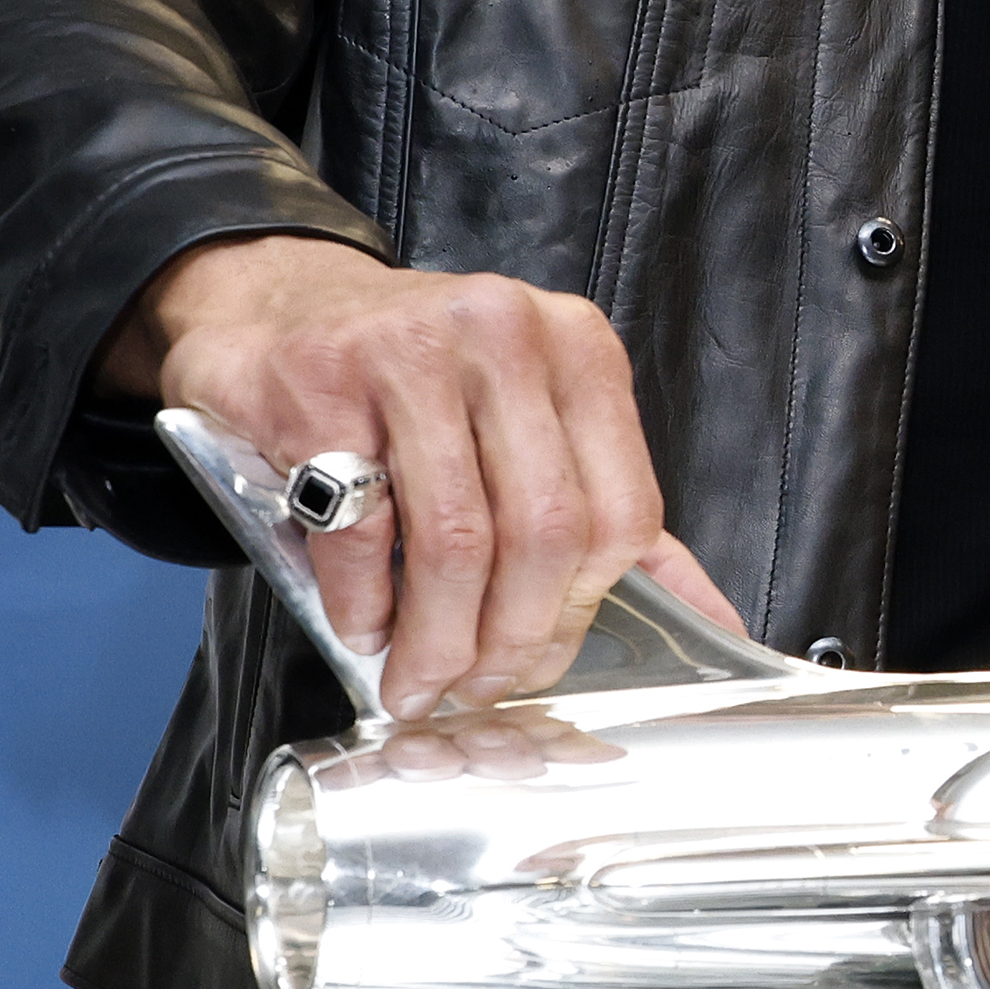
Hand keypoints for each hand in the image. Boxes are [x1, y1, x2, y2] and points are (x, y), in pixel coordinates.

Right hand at [97, 233, 742, 717]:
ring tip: (415, 680)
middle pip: (545, 532)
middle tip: (473, 688)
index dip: (580, 612)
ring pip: (457, 541)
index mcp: (579, 349)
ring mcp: (412, 351)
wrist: (278, 300)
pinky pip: (362, 531)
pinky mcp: (324, 384)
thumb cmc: (416, 376)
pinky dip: (363, 606)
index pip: (620, 511)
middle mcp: (507, 335)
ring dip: (435, 640)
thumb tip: (711, 622)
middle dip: (509, 640)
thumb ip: (613, 513)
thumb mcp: (531, 417)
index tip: (538, 663)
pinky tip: (363, 627)